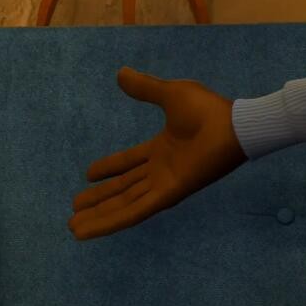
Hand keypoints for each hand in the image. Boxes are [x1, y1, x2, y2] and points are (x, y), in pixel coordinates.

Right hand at [69, 67, 247, 239]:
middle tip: (74, 211)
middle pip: (121, 190)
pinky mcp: (166, 196)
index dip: (108, 169)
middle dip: (98, 200)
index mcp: (160, 150)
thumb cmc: (208, 110)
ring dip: (98, 217)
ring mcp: (162, 186)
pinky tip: (92, 231)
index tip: (87, 175)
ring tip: (74, 228)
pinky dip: (111, 223)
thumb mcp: (169, 94)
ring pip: (123, 206)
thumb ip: (145, 89)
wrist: (232, 125)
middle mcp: (159, 171)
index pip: (127, 163)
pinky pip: (134, 212)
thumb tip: (121, 74)